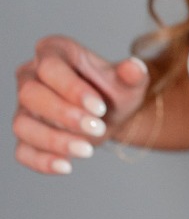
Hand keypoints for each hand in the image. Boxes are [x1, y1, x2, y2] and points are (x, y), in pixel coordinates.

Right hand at [13, 37, 148, 174]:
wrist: (110, 116)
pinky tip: (67, 166)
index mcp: (54, 52)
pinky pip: (22, 151)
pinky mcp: (25, 136)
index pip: (50, 67)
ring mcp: (24, 108)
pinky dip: (42, 161)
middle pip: (30, 94)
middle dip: (64, 114)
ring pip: (22, 124)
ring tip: (87, 150)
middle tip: (97, 128)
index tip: (100, 108)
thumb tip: (135, 66)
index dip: (72, 88)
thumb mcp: (129, 81)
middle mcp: (31, 76)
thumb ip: (132, 73)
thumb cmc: (113, 90)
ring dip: (54, 140)